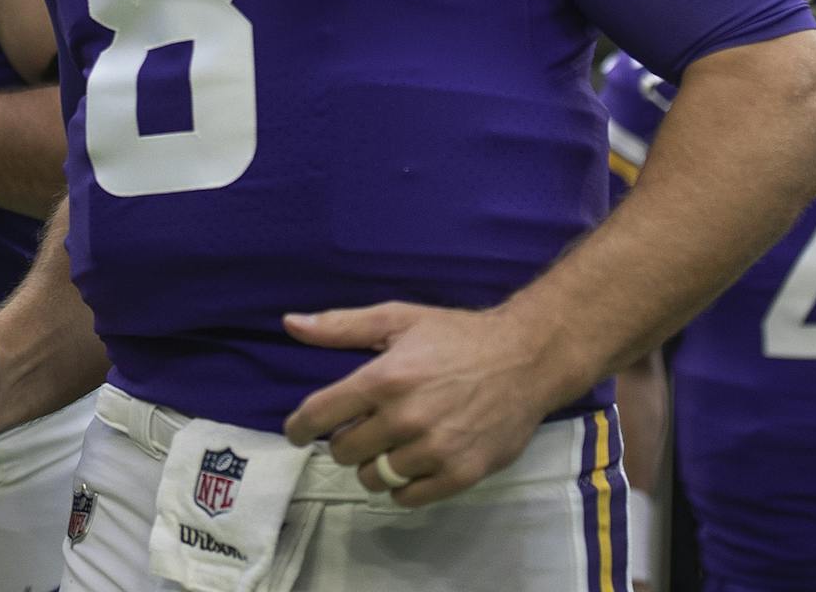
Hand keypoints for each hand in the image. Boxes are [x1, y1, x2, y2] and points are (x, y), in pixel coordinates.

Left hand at [281, 300, 549, 506]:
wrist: (524, 359)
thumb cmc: (456, 336)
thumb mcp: (398, 318)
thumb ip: (341, 325)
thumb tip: (291, 324)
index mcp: (386, 378)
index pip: (322, 414)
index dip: (300, 426)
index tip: (297, 431)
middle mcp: (406, 417)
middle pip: (344, 451)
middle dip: (344, 440)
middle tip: (361, 427)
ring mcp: (434, 450)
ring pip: (373, 477)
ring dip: (371, 464)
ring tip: (388, 444)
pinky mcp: (459, 474)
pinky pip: (407, 497)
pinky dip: (401, 484)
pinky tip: (410, 462)